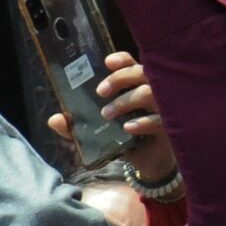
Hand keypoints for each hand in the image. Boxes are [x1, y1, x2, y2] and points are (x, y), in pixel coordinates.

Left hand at [48, 52, 171, 184]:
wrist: (147, 164)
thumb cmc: (125, 140)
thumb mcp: (98, 134)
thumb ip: (76, 127)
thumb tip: (54, 120)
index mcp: (136, 87)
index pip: (132, 65)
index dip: (122, 61)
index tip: (107, 62)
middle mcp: (153, 92)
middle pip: (142, 72)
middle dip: (120, 78)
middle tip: (100, 92)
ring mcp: (164, 107)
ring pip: (151, 93)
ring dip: (126, 101)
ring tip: (107, 114)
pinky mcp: (171, 126)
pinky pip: (160, 119)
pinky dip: (143, 122)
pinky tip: (128, 128)